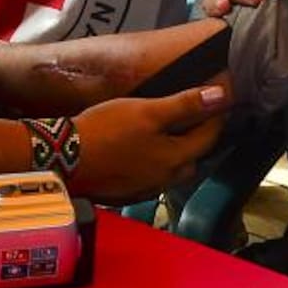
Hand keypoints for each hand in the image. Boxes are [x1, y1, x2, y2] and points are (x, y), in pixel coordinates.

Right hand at [70, 85, 229, 203]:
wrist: (65, 158)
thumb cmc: (107, 130)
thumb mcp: (147, 111)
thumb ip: (184, 105)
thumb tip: (221, 95)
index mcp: (175, 159)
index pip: (208, 136)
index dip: (216, 115)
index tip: (222, 98)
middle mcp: (166, 179)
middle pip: (192, 157)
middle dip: (199, 138)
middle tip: (198, 116)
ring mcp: (145, 189)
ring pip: (171, 169)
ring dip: (175, 152)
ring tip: (169, 133)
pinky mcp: (126, 192)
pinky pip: (150, 176)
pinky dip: (154, 162)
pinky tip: (142, 151)